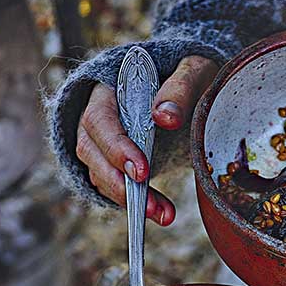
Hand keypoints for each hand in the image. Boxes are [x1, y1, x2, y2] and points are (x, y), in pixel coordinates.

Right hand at [75, 54, 217, 224]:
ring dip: (128, 199)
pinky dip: (136, 203)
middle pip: (91, 153)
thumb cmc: (191, 75)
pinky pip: (115, 187)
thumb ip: (180, 88)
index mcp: (108, 89)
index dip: (116, 148)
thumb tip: (164, 117)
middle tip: (149, 205)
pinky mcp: (115, 164)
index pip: (99, 120)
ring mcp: (102, 143)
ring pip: (100, 174)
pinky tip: (161, 212)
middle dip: (119, 183)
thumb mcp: (194, 71)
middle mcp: (97, 117)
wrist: (191, 89)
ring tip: (164, 214)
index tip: (142, 171)